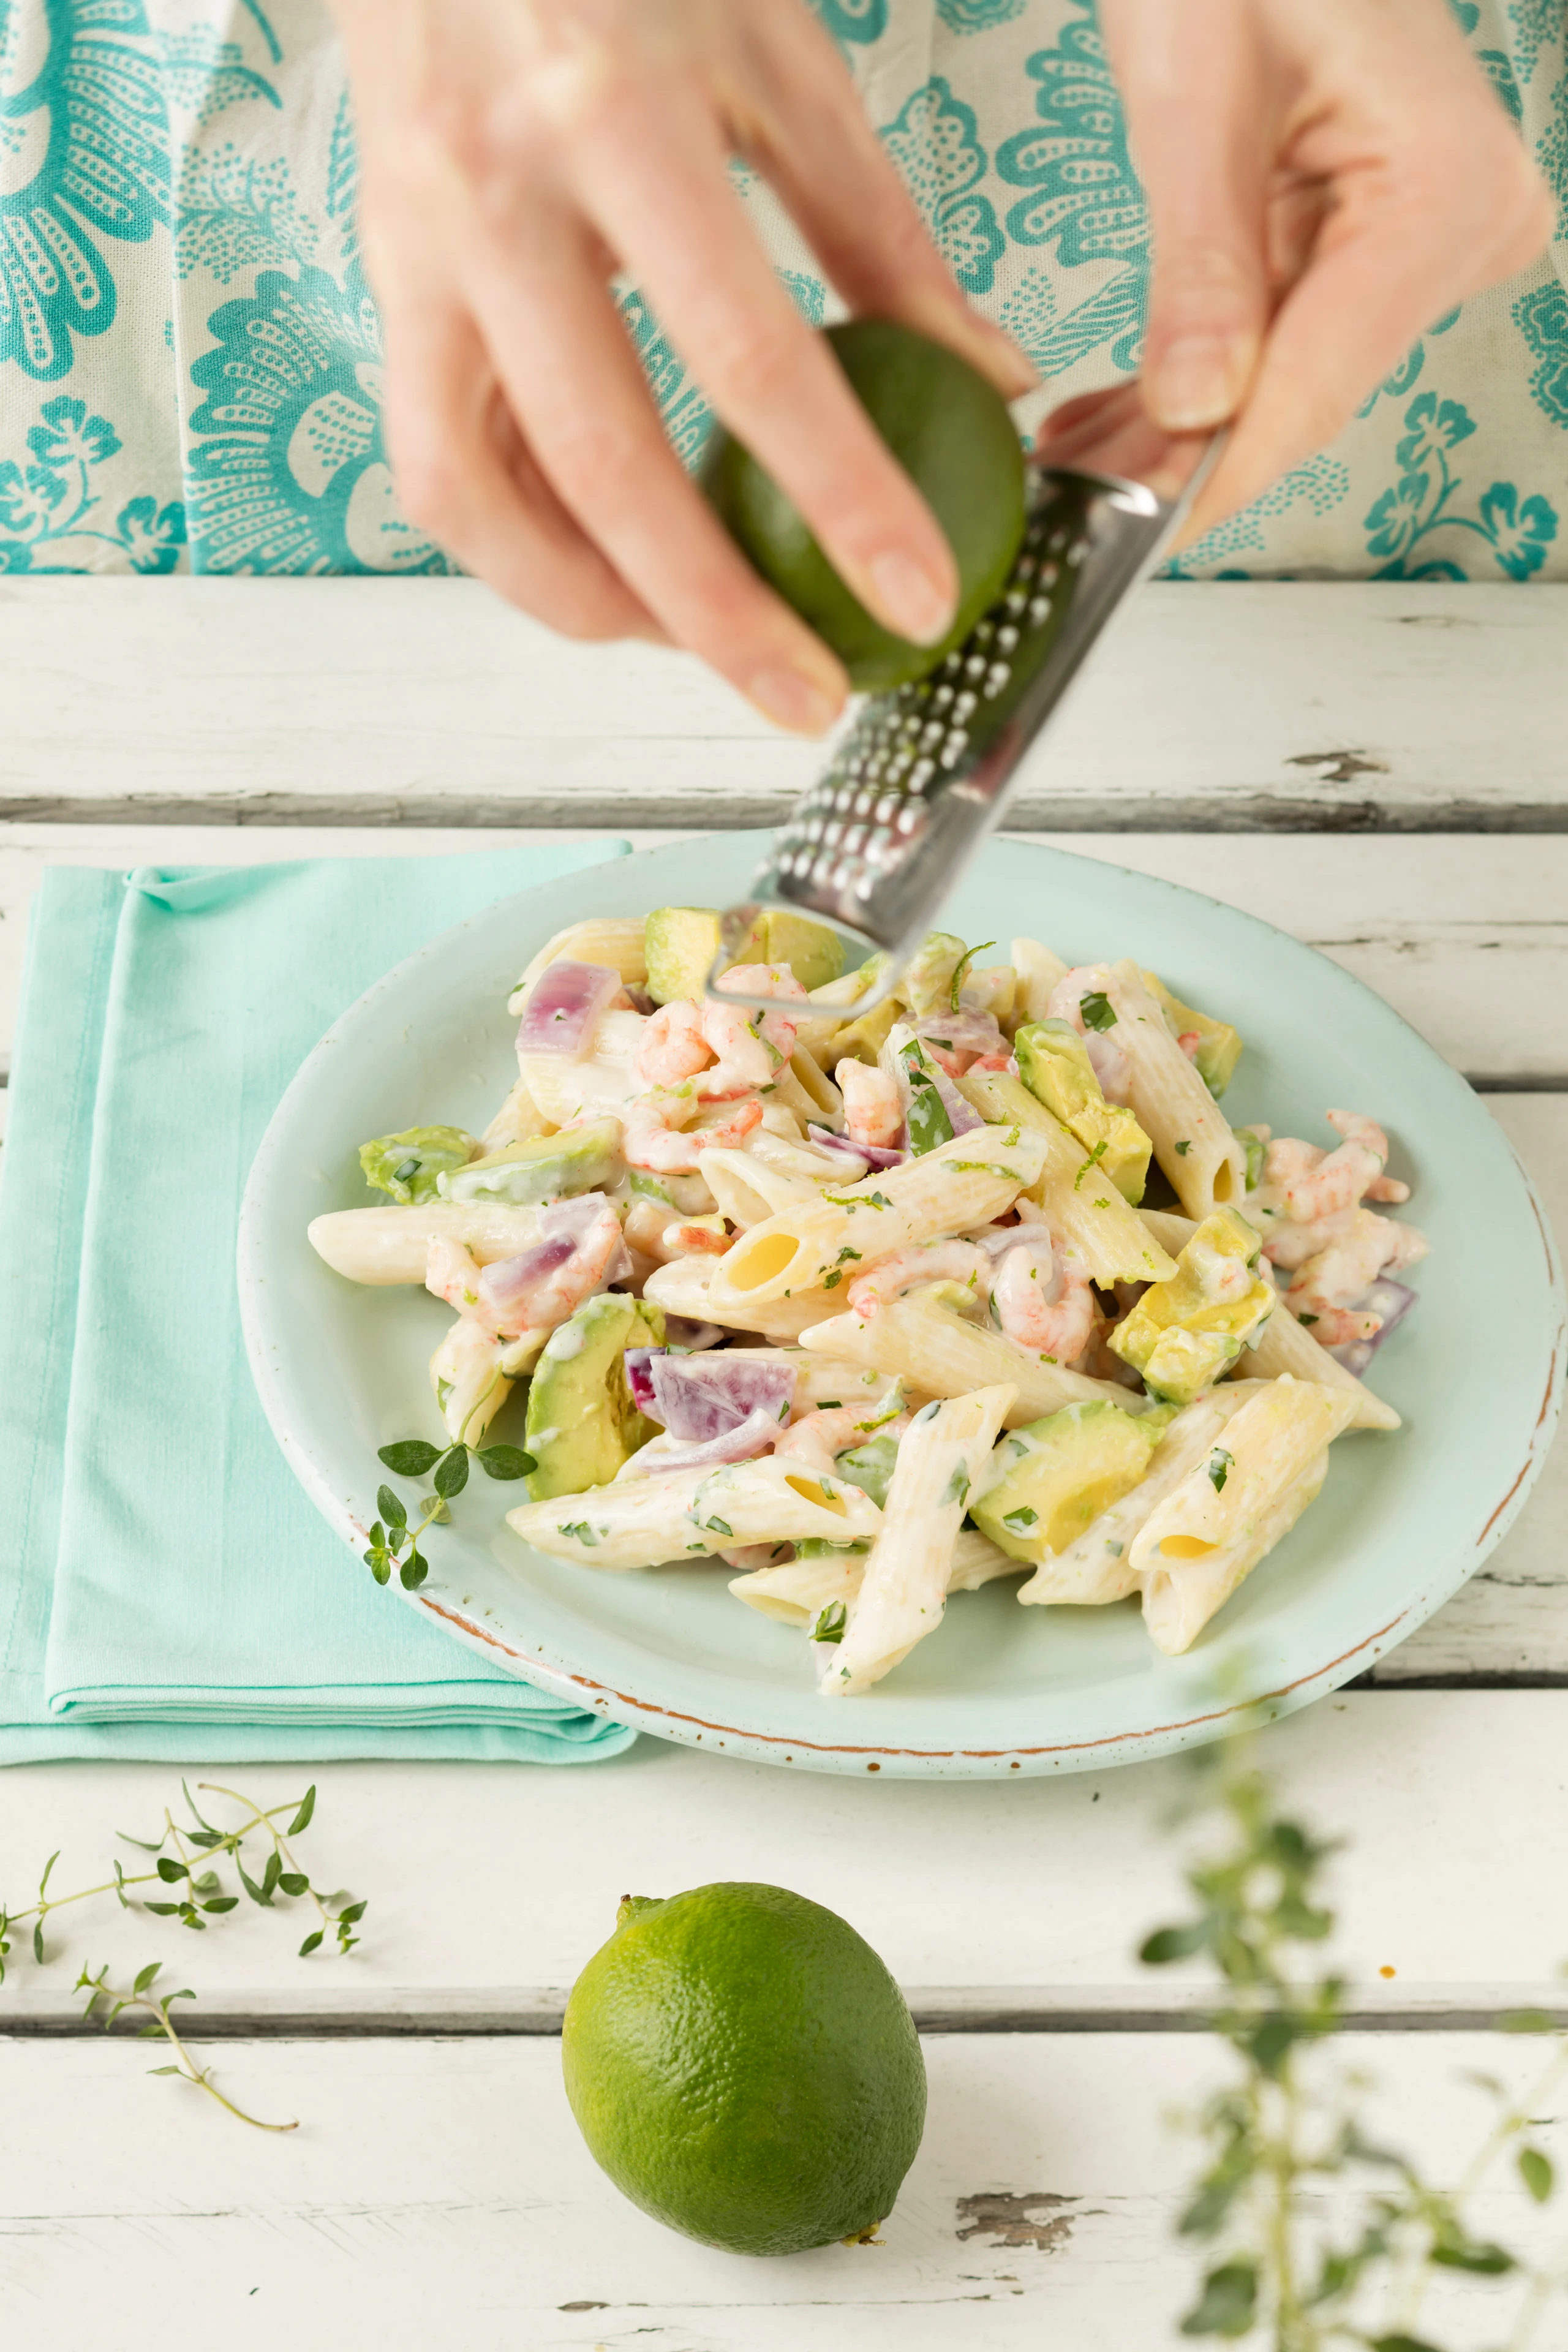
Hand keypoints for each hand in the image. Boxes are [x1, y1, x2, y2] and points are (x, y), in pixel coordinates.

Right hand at [328, 0, 1034, 729]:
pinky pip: (438, 464)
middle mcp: (494, 195)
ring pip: (480, 498)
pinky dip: (524, 547)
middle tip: (806, 697)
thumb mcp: (778, 58)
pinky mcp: (381, 287)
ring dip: (596, 608)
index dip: (843, 497)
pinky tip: (611, 575)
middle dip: (717, 617)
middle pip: (608, 468)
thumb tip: (982, 382)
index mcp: (619, 116)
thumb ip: (877, 231)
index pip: (749, 357)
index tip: (915, 596)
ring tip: (700, 649)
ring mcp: (416, 250)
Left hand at [1091, 0, 1553, 541]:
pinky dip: (1192, 380)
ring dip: (1173, 432)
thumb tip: (1190, 410)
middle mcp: (1464, 222)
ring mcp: (1426, 238)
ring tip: (1069, 471)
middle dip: (1180, 457)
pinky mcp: (1378, 242)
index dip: (1215, 473)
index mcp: (1447, 187)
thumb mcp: (1195, 92)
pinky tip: (1109, 423)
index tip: (1128, 535)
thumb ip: (1201, 264)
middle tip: (1069, 510)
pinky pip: (1278, 339)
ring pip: (1283, 378)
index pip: (1317, 381)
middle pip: (1304, 390)